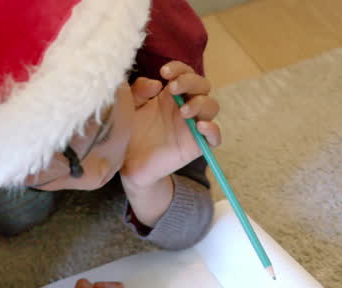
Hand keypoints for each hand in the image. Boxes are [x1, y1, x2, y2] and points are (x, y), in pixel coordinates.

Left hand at [119, 61, 221, 189]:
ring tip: (182, 111)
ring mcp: (192, 126)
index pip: (185, 73)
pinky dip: (212, 129)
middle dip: (190, 82)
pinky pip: (215, 137)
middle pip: (202, 86)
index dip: (179, 68)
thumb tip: (157, 84)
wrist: (126, 165)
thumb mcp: (128, 107)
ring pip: (212, 106)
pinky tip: (199, 126)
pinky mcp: (196, 146)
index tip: (164, 72)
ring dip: (200, 103)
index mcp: (169, 96)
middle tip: (172, 88)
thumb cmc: (128, 134)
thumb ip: (139, 90)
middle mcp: (184, 107)